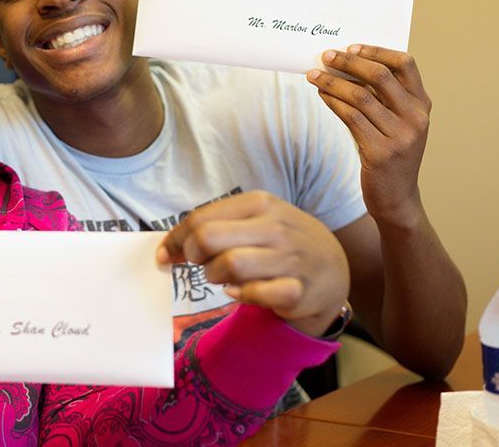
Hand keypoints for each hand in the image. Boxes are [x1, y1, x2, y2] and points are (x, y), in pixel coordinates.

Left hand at [156, 191, 349, 337]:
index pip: (200, 219)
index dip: (176, 240)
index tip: (166, 255)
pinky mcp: (297, 290)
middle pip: (207, 239)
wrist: (333, 267)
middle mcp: (275, 226)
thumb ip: (214, 226)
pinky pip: (252, 294)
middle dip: (194, 256)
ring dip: (216, 277)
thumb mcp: (255, 220)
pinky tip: (242, 291)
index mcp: (259, 203)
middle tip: (201, 264)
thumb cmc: (280, 242)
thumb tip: (168, 249)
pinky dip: (240, 296)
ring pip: (227, 266)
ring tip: (224, 277)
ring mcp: (289, 258)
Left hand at [307, 45, 431, 227]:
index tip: (353, 46)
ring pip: (360, 96)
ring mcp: (400, 136)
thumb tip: (346, 66)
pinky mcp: (380, 153)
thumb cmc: (391, 155)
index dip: (377, 51)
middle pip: (380, 76)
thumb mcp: (397, 124)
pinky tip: (322, 95)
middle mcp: (416, 118)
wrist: (397, 198)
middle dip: (349, 62)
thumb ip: (382, 98)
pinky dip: (333, 101)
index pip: (406, 64)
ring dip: (332, 82)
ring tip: (314, 75)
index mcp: (422, 105)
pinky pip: (351, 117)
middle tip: (326, 55)